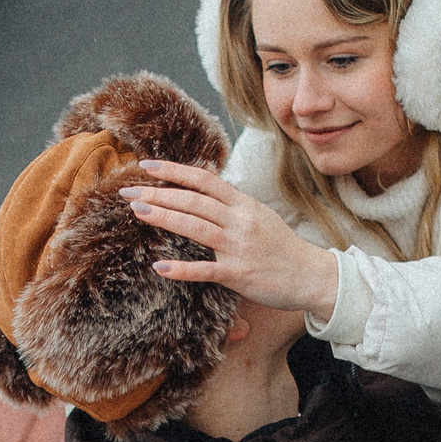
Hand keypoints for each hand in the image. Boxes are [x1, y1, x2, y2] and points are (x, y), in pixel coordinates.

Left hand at [122, 160, 340, 321]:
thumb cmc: (283, 248)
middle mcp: (240, 220)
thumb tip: (205, 184)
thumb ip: (231, 204)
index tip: (146, 165)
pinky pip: (206, 270)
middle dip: (158, 192)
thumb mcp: (259, 216)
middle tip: (127, 190)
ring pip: (196, 227)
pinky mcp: (240, 274)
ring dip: (164, 217)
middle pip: (193, 200)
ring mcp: (239, 247)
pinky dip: (182, 269)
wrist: (313, 275)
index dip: (174, 170)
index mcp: (243, 205)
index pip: (204, 179)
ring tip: (136, 212)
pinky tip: (159, 268)